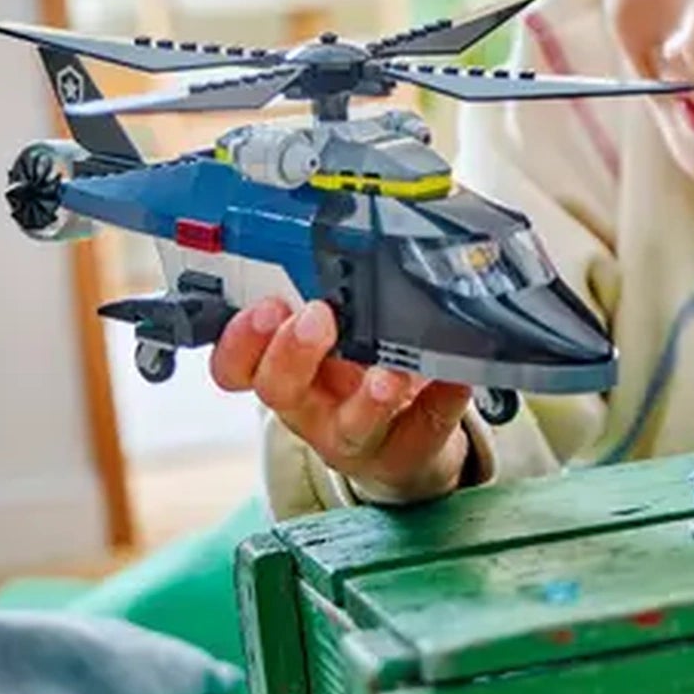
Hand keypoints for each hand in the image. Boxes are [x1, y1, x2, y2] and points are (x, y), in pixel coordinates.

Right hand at [212, 298, 475, 503]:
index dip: (240, 341)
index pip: (236, 364)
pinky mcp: (408, 447)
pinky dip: (444, 399)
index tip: (265, 307)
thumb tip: (334, 246)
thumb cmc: (353, 380)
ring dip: (370, 398)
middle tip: (317, 317)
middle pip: (280, 389)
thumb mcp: (326, 343)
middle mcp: (309, 408)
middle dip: (293, 352)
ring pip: (353, 424)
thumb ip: (320, 302)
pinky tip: (456, 379)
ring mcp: (356, 434)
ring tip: (388, 374)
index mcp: (282, 373)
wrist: (400, 444)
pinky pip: (427, 425)